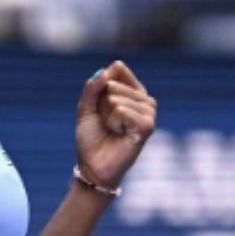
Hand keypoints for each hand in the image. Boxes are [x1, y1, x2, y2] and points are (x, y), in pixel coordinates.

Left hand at [74, 60, 156, 192]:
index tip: (100, 107)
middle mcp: (144, 100)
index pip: (118, 69)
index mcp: (132, 92)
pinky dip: (114, 122)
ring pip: (117, 99)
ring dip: (107, 116)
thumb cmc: (92, 138)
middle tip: (106, 123)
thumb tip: (106, 71)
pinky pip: (123, 110)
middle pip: (115, 84)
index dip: (101, 87)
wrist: (93, 166)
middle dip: (102, 104)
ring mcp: (148, 113)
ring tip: (113, 130)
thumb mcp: (86, 107)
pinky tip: (119, 133)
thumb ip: (93, 87)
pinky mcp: (148, 126)